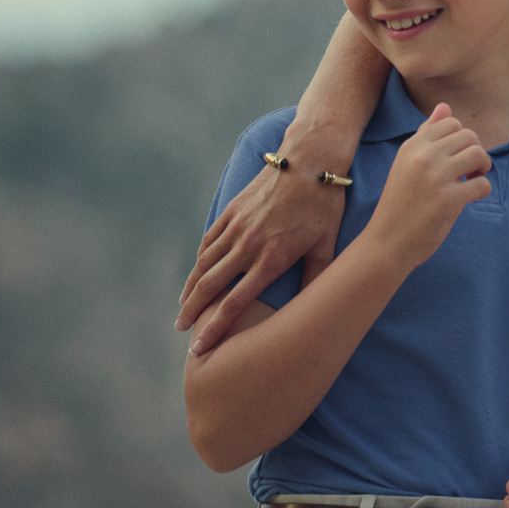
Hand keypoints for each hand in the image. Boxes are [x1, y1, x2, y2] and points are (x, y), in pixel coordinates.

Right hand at [177, 119, 352, 350]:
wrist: (309, 160)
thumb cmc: (324, 204)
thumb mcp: (327, 244)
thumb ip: (319, 278)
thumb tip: (319, 308)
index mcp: (272, 259)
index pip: (235, 303)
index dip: (215, 328)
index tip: (200, 347)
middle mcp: (248, 246)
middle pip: (210, 286)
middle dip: (192, 312)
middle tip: (180, 330)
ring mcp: (237, 227)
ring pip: (204, 264)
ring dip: (190, 288)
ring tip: (182, 307)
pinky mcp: (231, 211)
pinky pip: (209, 241)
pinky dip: (199, 260)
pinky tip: (196, 272)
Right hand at [363, 104, 491, 271]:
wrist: (387, 242)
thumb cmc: (400, 203)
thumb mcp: (406, 163)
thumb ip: (426, 135)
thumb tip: (444, 106)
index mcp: (412, 146)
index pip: (451, 121)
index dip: (461, 138)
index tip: (457, 157)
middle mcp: (423, 157)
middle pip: (469, 136)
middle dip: (475, 152)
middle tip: (469, 171)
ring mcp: (436, 177)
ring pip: (478, 154)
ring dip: (483, 168)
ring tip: (472, 181)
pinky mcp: (449, 200)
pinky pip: (483, 184)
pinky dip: (482, 191)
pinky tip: (470, 198)